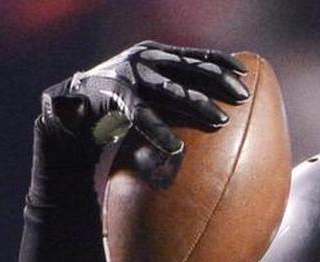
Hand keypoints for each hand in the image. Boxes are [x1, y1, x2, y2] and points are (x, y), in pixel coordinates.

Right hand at [42, 41, 248, 156]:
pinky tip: (177, 149)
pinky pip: (142, 116)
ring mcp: (128, 76)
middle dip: (217, 79)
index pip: (194, 55)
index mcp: (155, 55)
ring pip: (170, 90)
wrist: (73, 105)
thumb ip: (174, 92)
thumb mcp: (149, 91)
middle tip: (243, 97)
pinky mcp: (114, 96)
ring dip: (196, 104)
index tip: (246, 73)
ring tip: (221, 121)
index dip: (220, 61)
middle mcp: (143, 60)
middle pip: (188, 68)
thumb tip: (213, 109)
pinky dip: (160, 132)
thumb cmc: (120, 104)